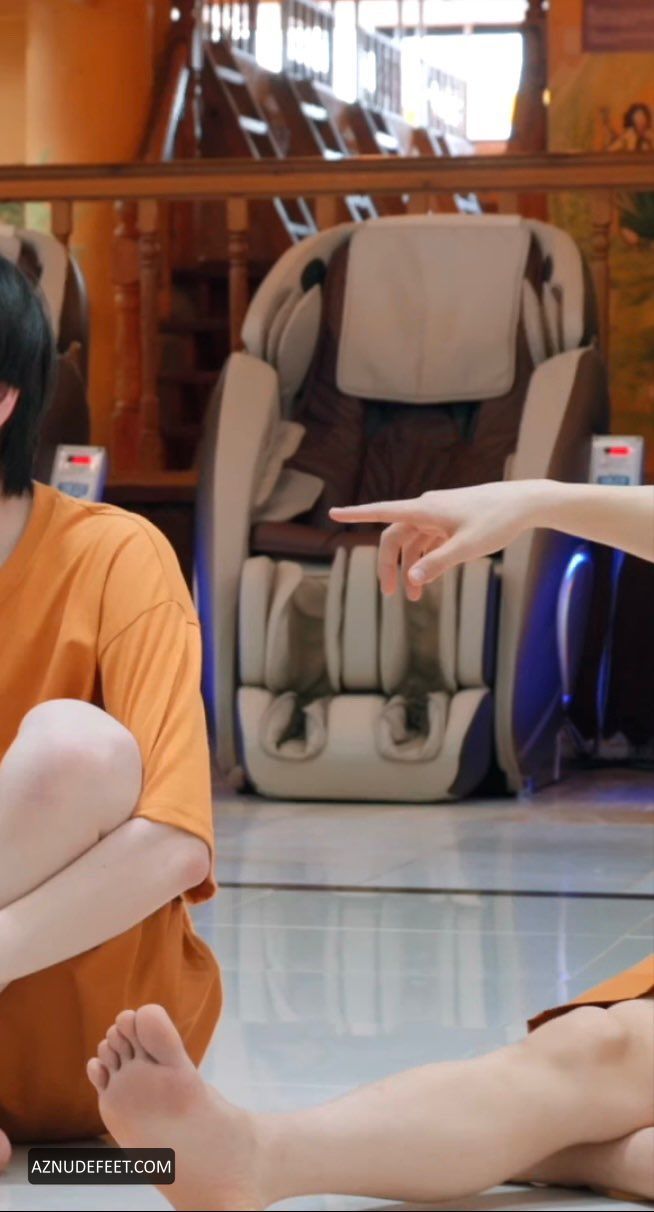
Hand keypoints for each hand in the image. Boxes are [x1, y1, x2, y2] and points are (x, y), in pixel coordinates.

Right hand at [330, 480, 551, 599]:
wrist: (524, 503)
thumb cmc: (497, 522)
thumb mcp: (467, 548)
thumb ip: (438, 564)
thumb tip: (412, 578)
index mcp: (425, 510)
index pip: (381, 512)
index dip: (356, 514)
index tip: (333, 513)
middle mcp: (427, 508)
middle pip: (396, 536)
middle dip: (390, 565)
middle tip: (388, 594)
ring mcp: (439, 514)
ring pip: (413, 541)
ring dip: (411, 567)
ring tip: (416, 597)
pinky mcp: (451, 519)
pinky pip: (429, 541)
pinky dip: (426, 560)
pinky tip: (431, 579)